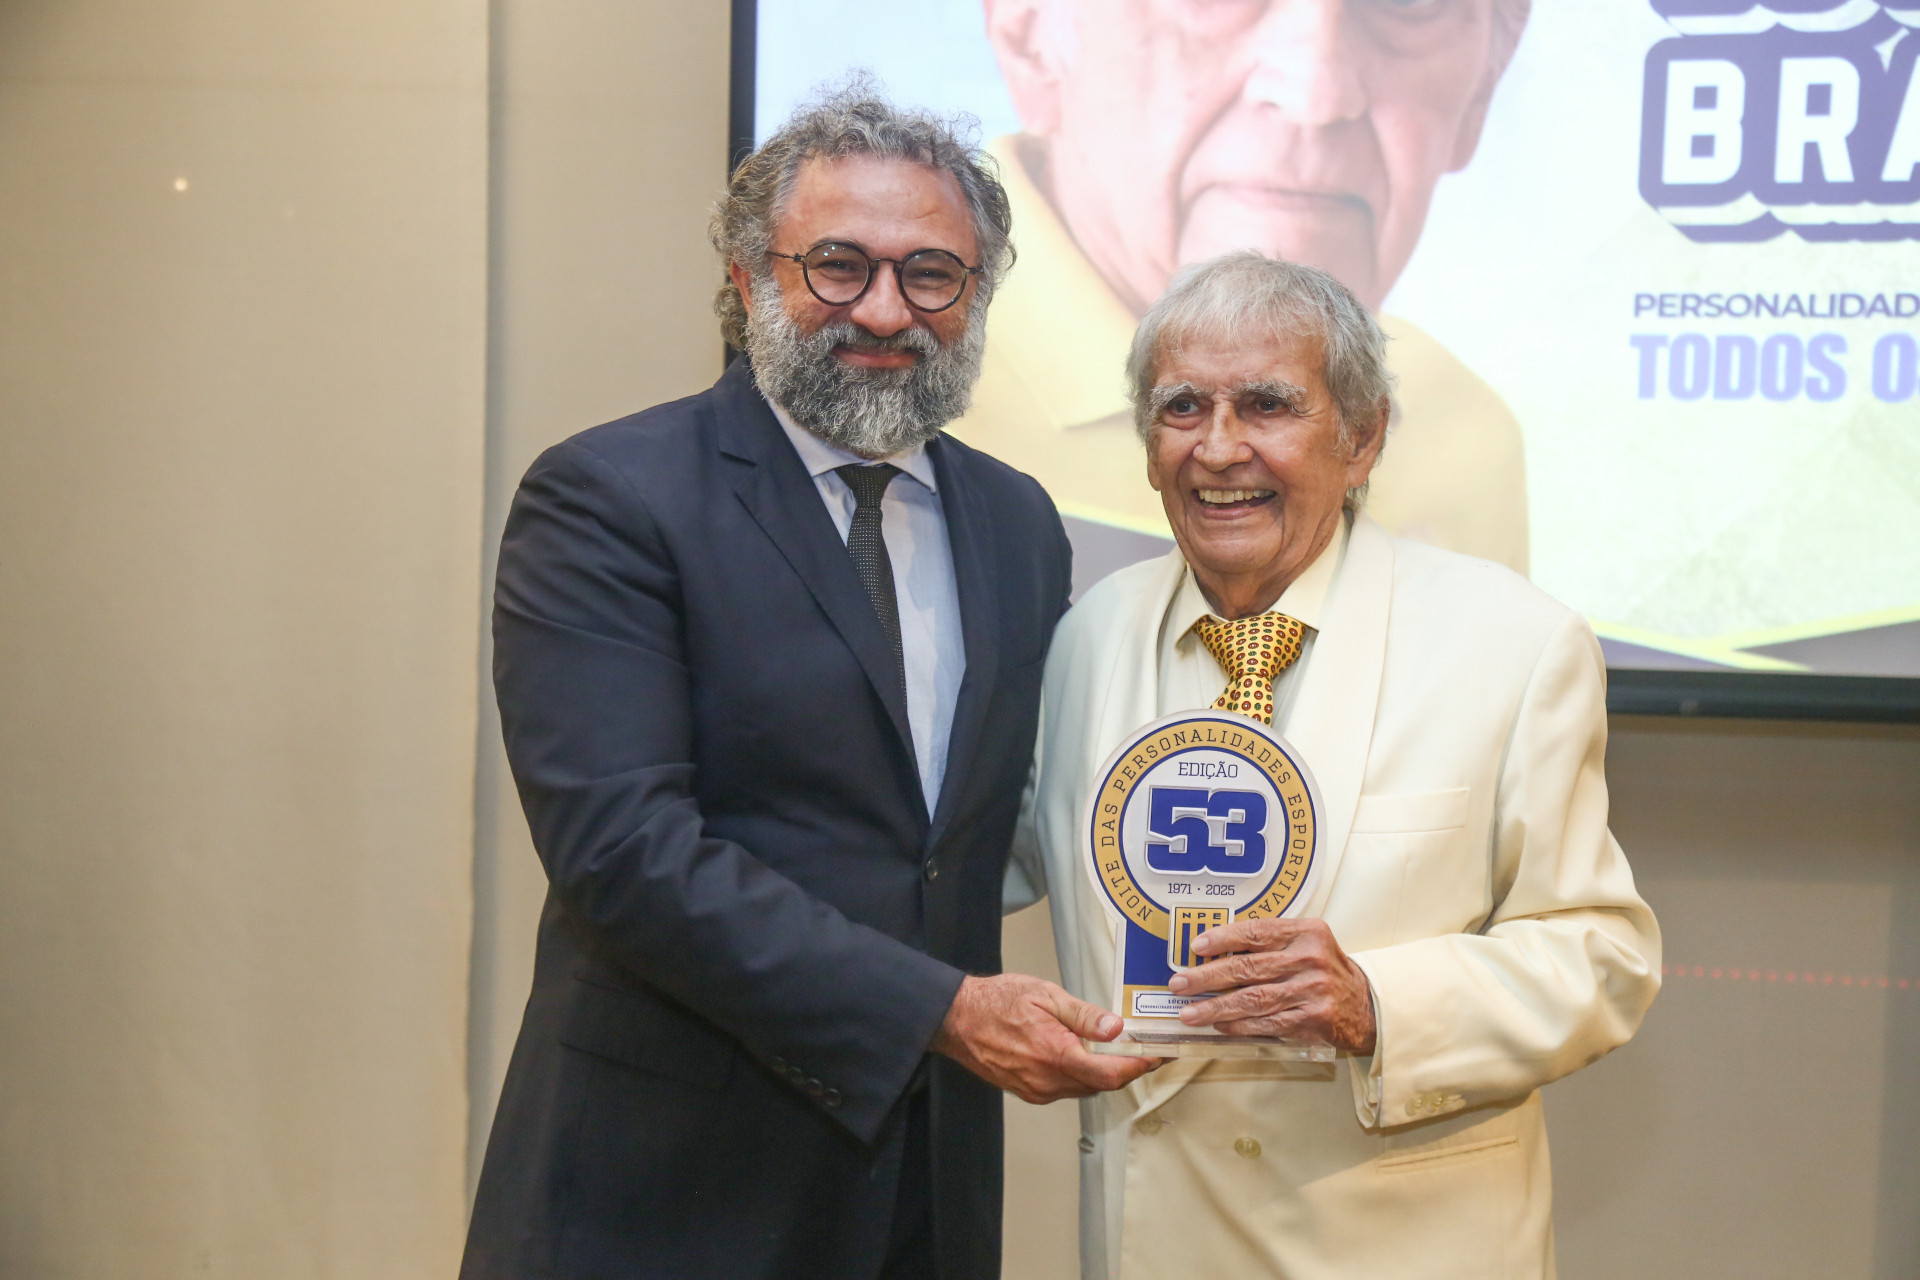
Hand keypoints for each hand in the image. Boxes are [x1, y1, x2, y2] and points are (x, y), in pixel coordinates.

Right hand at [933, 973, 1161, 1103]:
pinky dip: (1080, 1075)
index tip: (1156, 1056)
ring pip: (1084, 1088)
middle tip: (1143, 1049)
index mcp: (1055, 1055)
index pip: (1110, 1074)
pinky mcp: (1028, 1092)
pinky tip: (1082, 1056)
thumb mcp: (1046, 996)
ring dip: (1102, 1073)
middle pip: (1101, 1084)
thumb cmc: (997, 1002)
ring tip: (1116, 1051)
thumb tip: (1116, 1029)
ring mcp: (1037, 1090)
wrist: (957, 1019)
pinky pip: (1065, 1089)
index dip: (1139, 1067)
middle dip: (1125, 1068)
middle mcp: (1047, 1081)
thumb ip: (1084, 1015)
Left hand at [1166, 918, 1376, 1052]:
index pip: (1257, 932)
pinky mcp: (1313, 1019)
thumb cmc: (1324, 970)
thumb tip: (1215, 953)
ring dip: (1216, 1007)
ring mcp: (1312, 990)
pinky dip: (1239, 1025)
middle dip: (1208, 977)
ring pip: (1253, 999)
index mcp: (1306, 933)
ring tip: (1189, 1012)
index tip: (1197, 947)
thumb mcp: (1305, 944)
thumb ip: (1269, 944)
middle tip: (1180, 983)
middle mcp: (1310, 959)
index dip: (1224, 939)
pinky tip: (1219, 1025)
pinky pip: (1267, 1023)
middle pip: (1249, 967)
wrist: (1365, 1005)